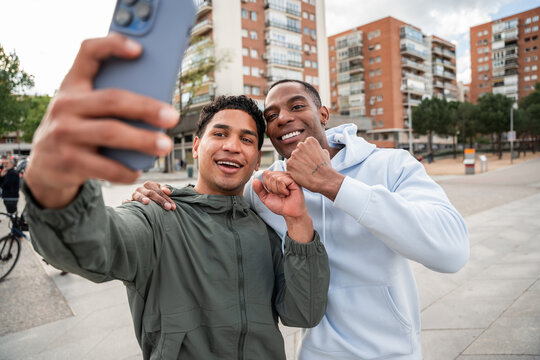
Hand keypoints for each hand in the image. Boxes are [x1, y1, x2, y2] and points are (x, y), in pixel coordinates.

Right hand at [24, 34, 178, 208]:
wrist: (44, 165)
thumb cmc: (78, 129)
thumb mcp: (83, 108)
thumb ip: (109, 100)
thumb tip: (158, 107)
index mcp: (72, 84)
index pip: (88, 52)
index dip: (113, 46)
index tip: (139, 50)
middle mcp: (65, 105)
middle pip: (112, 99)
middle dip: (146, 107)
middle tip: (172, 117)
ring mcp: (63, 133)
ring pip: (110, 133)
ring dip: (142, 140)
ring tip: (165, 145)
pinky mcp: (67, 161)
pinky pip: (104, 167)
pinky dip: (126, 170)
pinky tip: (139, 171)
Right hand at [129, 181, 175, 209]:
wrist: (146, 199)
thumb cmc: (156, 196)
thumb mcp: (161, 192)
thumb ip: (165, 190)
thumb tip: (167, 191)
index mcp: (149, 184)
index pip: (159, 191)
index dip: (167, 199)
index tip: (173, 207)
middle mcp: (141, 188)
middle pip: (151, 193)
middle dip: (160, 200)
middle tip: (168, 208)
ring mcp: (134, 194)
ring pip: (138, 195)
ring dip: (142, 198)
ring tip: (147, 202)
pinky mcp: (129, 201)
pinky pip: (127, 201)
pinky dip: (126, 201)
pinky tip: (127, 202)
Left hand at [253, 171, 312, 242]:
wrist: (289, 213)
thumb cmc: (280, 205)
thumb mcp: (265, 198)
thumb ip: (259, 189)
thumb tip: (254, 180)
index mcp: (276, 177)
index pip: (265, 174)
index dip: (267, 185)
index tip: (274, 192)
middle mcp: (283, 175)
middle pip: (269, 175)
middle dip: (272, 188)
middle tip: (279, 194)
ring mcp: (289, 177)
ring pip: (275, 178)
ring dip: (277, 190)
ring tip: (284, 194)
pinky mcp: (294, 181)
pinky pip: (282, 181)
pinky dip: (282, 190)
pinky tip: (287, 193)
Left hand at [287, 137, 344, 200]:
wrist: (324, 179)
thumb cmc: (325, 168)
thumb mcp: (325, 154)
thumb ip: (318, 149)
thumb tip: (319, 150)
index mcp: (310, 141)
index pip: (304, 146)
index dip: (307, 154)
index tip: (312, 160)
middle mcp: (301, 145)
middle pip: (297, 152)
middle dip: (301, 158)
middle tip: (308, 166)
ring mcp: (294, 154)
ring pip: (293, 159)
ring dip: (297, 165)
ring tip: (305, 171)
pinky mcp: (289, 163)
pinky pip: (289, 166)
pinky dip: (293, 171)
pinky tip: (301, 174)